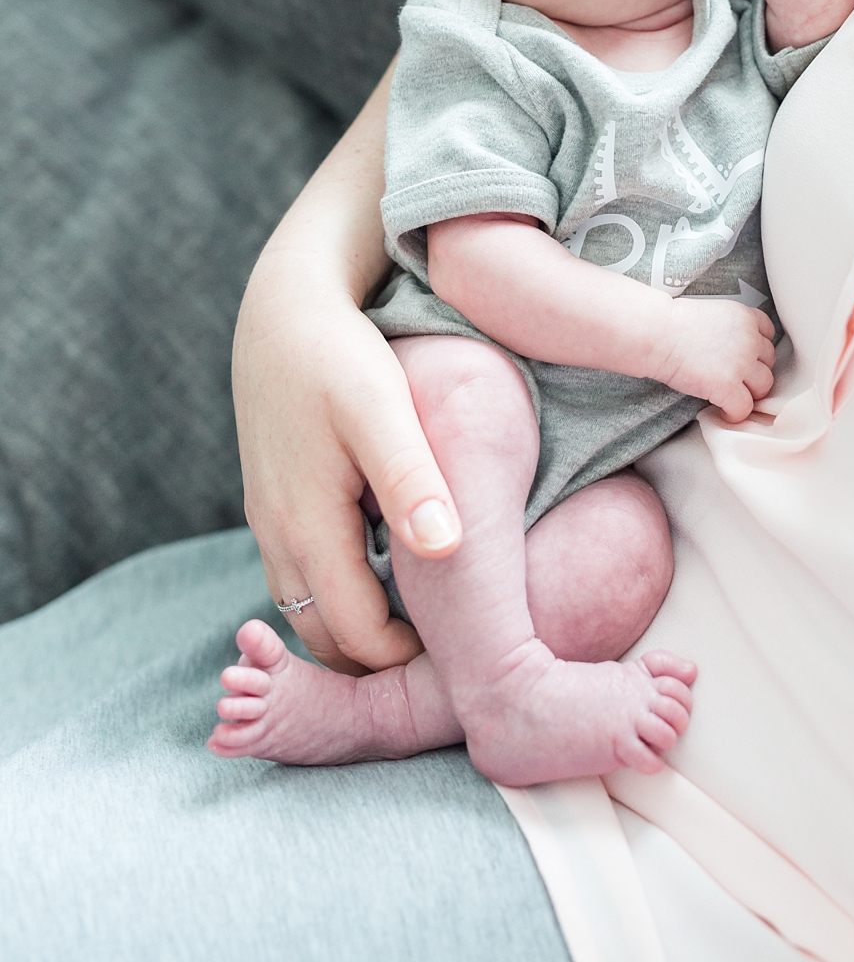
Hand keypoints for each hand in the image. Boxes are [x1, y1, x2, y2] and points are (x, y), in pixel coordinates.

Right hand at [232, 60, 462, 674]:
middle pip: (326, 640)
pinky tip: (393, 565)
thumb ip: (411, 480)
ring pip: (310, 608)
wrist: (282, 305)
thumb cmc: (338, 352)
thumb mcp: (381, 408)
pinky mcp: (274, 500)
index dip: (409, 661)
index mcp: (308, 528)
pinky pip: (304, 573)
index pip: (356, 640)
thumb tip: (444, 552)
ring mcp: (270, 522)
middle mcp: (279, 537)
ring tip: (430, 618)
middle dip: (380, 662)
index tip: (470, 651)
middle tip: (454, 650)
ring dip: (357, 627)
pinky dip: (341, 590)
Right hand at [653, 297, 775, 422]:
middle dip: (755, 371)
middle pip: (769, 361)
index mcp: (745, 317)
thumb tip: (734, 348)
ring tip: (733, 396)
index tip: (748, 357)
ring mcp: (740, 363)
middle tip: (738, 378)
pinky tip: (724, 412)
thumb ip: (732, 327)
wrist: (657, 333)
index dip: (758, 348)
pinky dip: (735, 414)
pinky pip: (744, 408)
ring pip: (764, 386)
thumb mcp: (714, 313)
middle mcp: (749, 339)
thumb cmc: (674, 323)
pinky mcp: (727, 386)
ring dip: (750, 393)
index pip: (769, 334)